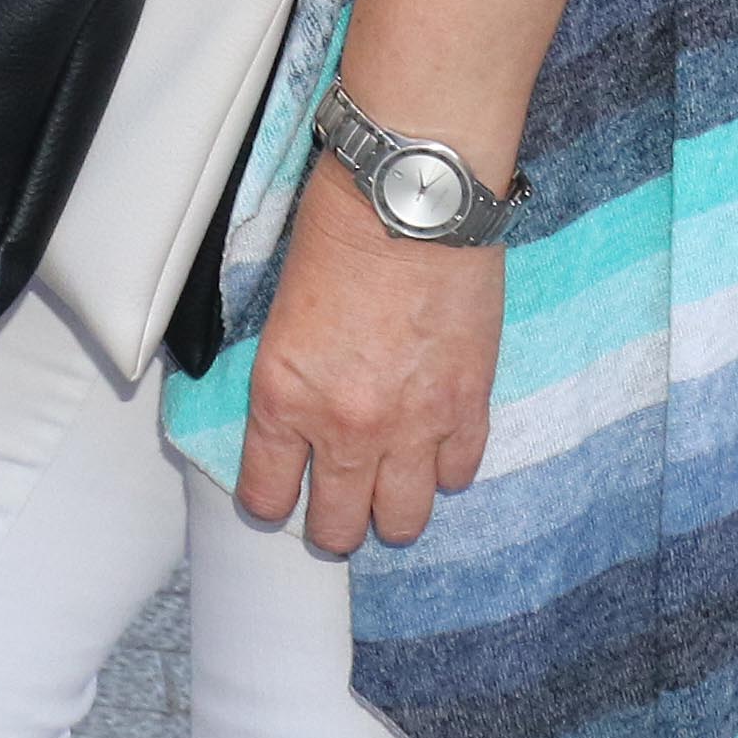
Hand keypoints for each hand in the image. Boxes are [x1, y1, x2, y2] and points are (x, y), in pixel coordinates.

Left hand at [235, 156, 503, 550]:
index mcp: (285, 398)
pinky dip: (445, 472)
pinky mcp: (468, 408)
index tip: (273, 503)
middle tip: (333, 522)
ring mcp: (415, 426)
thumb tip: (297, 415)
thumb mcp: (281, 315)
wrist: (410, 207)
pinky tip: (433, 459)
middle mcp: (348, 427)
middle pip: (341, 523)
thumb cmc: (337, 236)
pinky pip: (458, 474)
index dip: (269, 503)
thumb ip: (290, 378)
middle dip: (333, 529)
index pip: (269, 490)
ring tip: (386, 505)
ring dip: (393, 515)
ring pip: (406, 517)